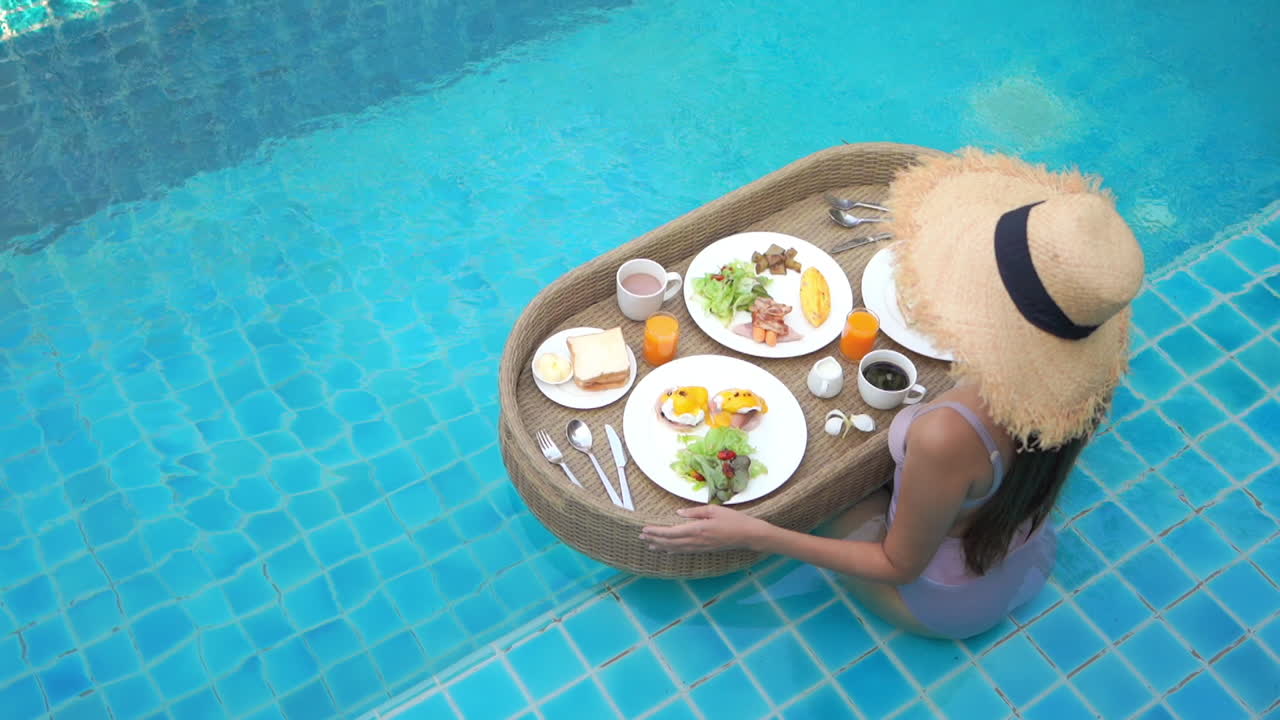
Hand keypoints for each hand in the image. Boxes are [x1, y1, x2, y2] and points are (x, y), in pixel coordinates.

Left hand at [641, 505, 770, 553]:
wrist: (748, 535)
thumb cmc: (733, 519)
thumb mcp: (713, 510)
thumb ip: (694, 512)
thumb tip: (678, 513)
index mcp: (697, 529)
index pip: (671, 532)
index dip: (657, 531)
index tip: (645, 529)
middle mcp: (696, 540)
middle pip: (670, 542)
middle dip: (655, 539)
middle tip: (641, 536)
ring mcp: (700, 547)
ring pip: (676, 548)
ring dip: (661, 546)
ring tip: (649, 545)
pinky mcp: (704, 550)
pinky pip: (685, 551)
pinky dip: (673, 551)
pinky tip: (667, 551)